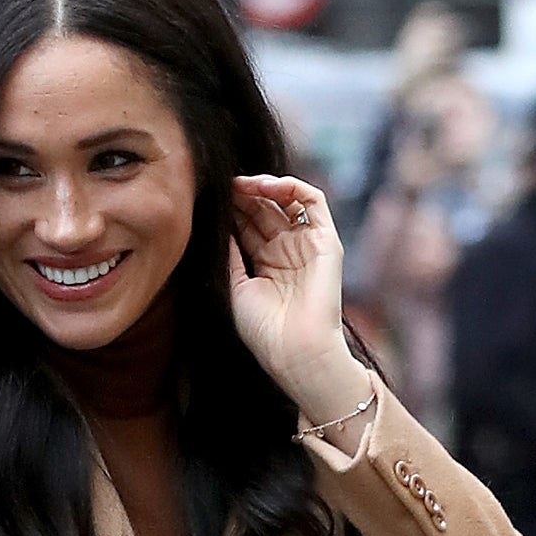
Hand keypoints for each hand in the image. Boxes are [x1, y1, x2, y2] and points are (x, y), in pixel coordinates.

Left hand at [229, 175, 373, 442]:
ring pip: (286, 201)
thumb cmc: (263, 330)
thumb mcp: (235, 287)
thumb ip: (229, 253)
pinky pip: (314, 201)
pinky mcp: (326, 240)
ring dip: (263, 187)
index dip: (230, 210)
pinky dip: (291, 187)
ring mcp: (307, 244)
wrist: (296, 350)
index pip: (246, 225)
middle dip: (243, 195)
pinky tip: (266, 187)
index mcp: (265, 264)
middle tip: (222, 186)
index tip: (209, 199)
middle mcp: (287, 251)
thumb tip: (217, 222)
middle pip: (264, 210)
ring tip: (241, 185)